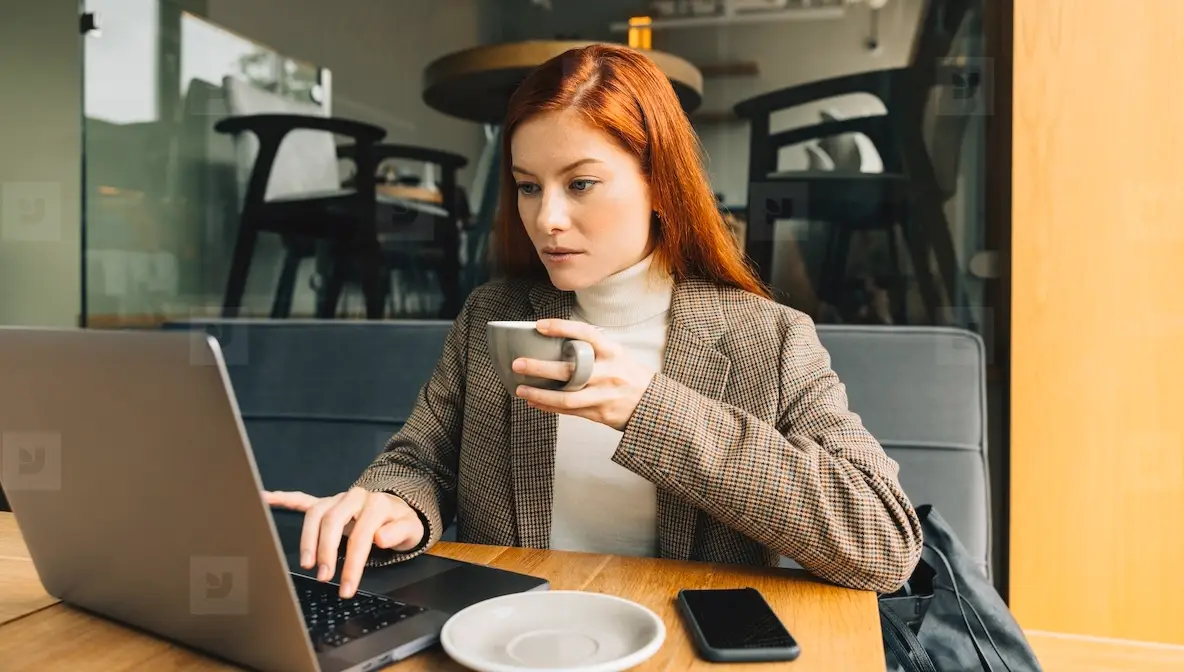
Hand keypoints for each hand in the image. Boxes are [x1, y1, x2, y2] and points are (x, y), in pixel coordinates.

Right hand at [264, 487, 424, 598]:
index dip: (352, 564)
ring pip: (315, 513)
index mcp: (376, 504)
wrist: (399, 509)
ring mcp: (338, 499)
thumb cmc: (402, 523)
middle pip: (332, 520)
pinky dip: (284, 499)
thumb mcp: (412, 530)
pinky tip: (266, 497)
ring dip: (308, 538)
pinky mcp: (327, 503)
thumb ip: (398, 532)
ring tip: (306, 563)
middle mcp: (354, 497)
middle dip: (325, 551)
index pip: (360, 536)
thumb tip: (379, 537)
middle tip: (323, 576)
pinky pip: (304, 499)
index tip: (346, 588)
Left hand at [512, 318, 654, 430]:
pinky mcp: (599, 413)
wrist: (651, 404)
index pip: (584, 334)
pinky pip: (569, 411)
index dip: (561, 327)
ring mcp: (603, 395)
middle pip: (569, 371)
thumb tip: (559, 341)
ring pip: (566, 397)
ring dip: (539, 395)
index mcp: (612, 352)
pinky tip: (534, 402)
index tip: (539, 326)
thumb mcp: (617, 354)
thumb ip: (593, 349)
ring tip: (520, 389)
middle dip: (540, 367)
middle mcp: (607, 373)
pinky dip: (549, 407)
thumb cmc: (628, 374)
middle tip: (518, 363)